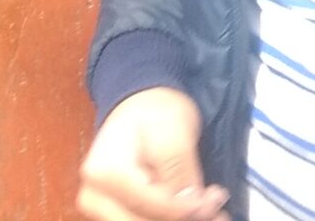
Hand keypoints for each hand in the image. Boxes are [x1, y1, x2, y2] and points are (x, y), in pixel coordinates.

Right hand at [78, 88, 224, 220]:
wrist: (140, 105)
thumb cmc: (153, 111)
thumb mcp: (172, 129)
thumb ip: (178, 169)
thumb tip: (191, 204)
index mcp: (104, 171)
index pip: (146, 203)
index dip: (183, 208)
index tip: (215, 201)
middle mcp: (95, 196)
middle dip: (183, 219)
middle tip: (219, 212)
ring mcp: (103, 207)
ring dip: (180, 220)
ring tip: (214, 212)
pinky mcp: (117, 212)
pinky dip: (173, 218)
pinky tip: (198, 212)